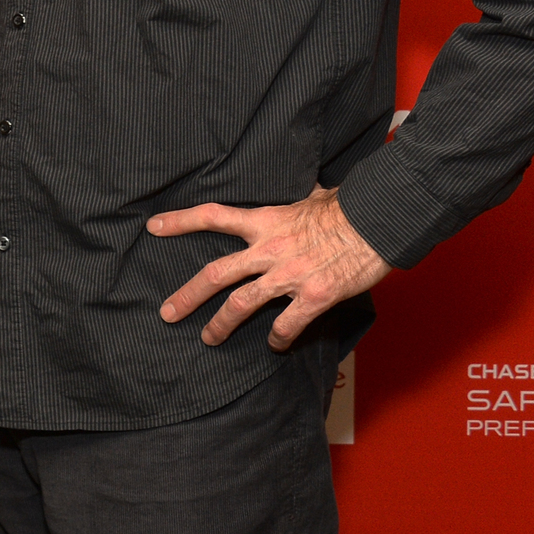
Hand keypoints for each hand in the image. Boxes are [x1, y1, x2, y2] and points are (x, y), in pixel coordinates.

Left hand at [150, 187, 391, 350]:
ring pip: (240, 304)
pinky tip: (275, 345)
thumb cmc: (349, 207)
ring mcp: (288, 276)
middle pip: (215, 274)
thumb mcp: (314, 195)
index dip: (180, 221)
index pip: (213, 217)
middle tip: (167, 312)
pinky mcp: (312, 298)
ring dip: (220, 325)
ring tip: (208, 337)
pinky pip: (286, 326)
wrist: (379, 223)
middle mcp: (269, 250)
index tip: (154, 226)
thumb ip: (301, 198)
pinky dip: (278, 338)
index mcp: (265, 222)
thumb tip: (308, 189)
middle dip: (187, 296)